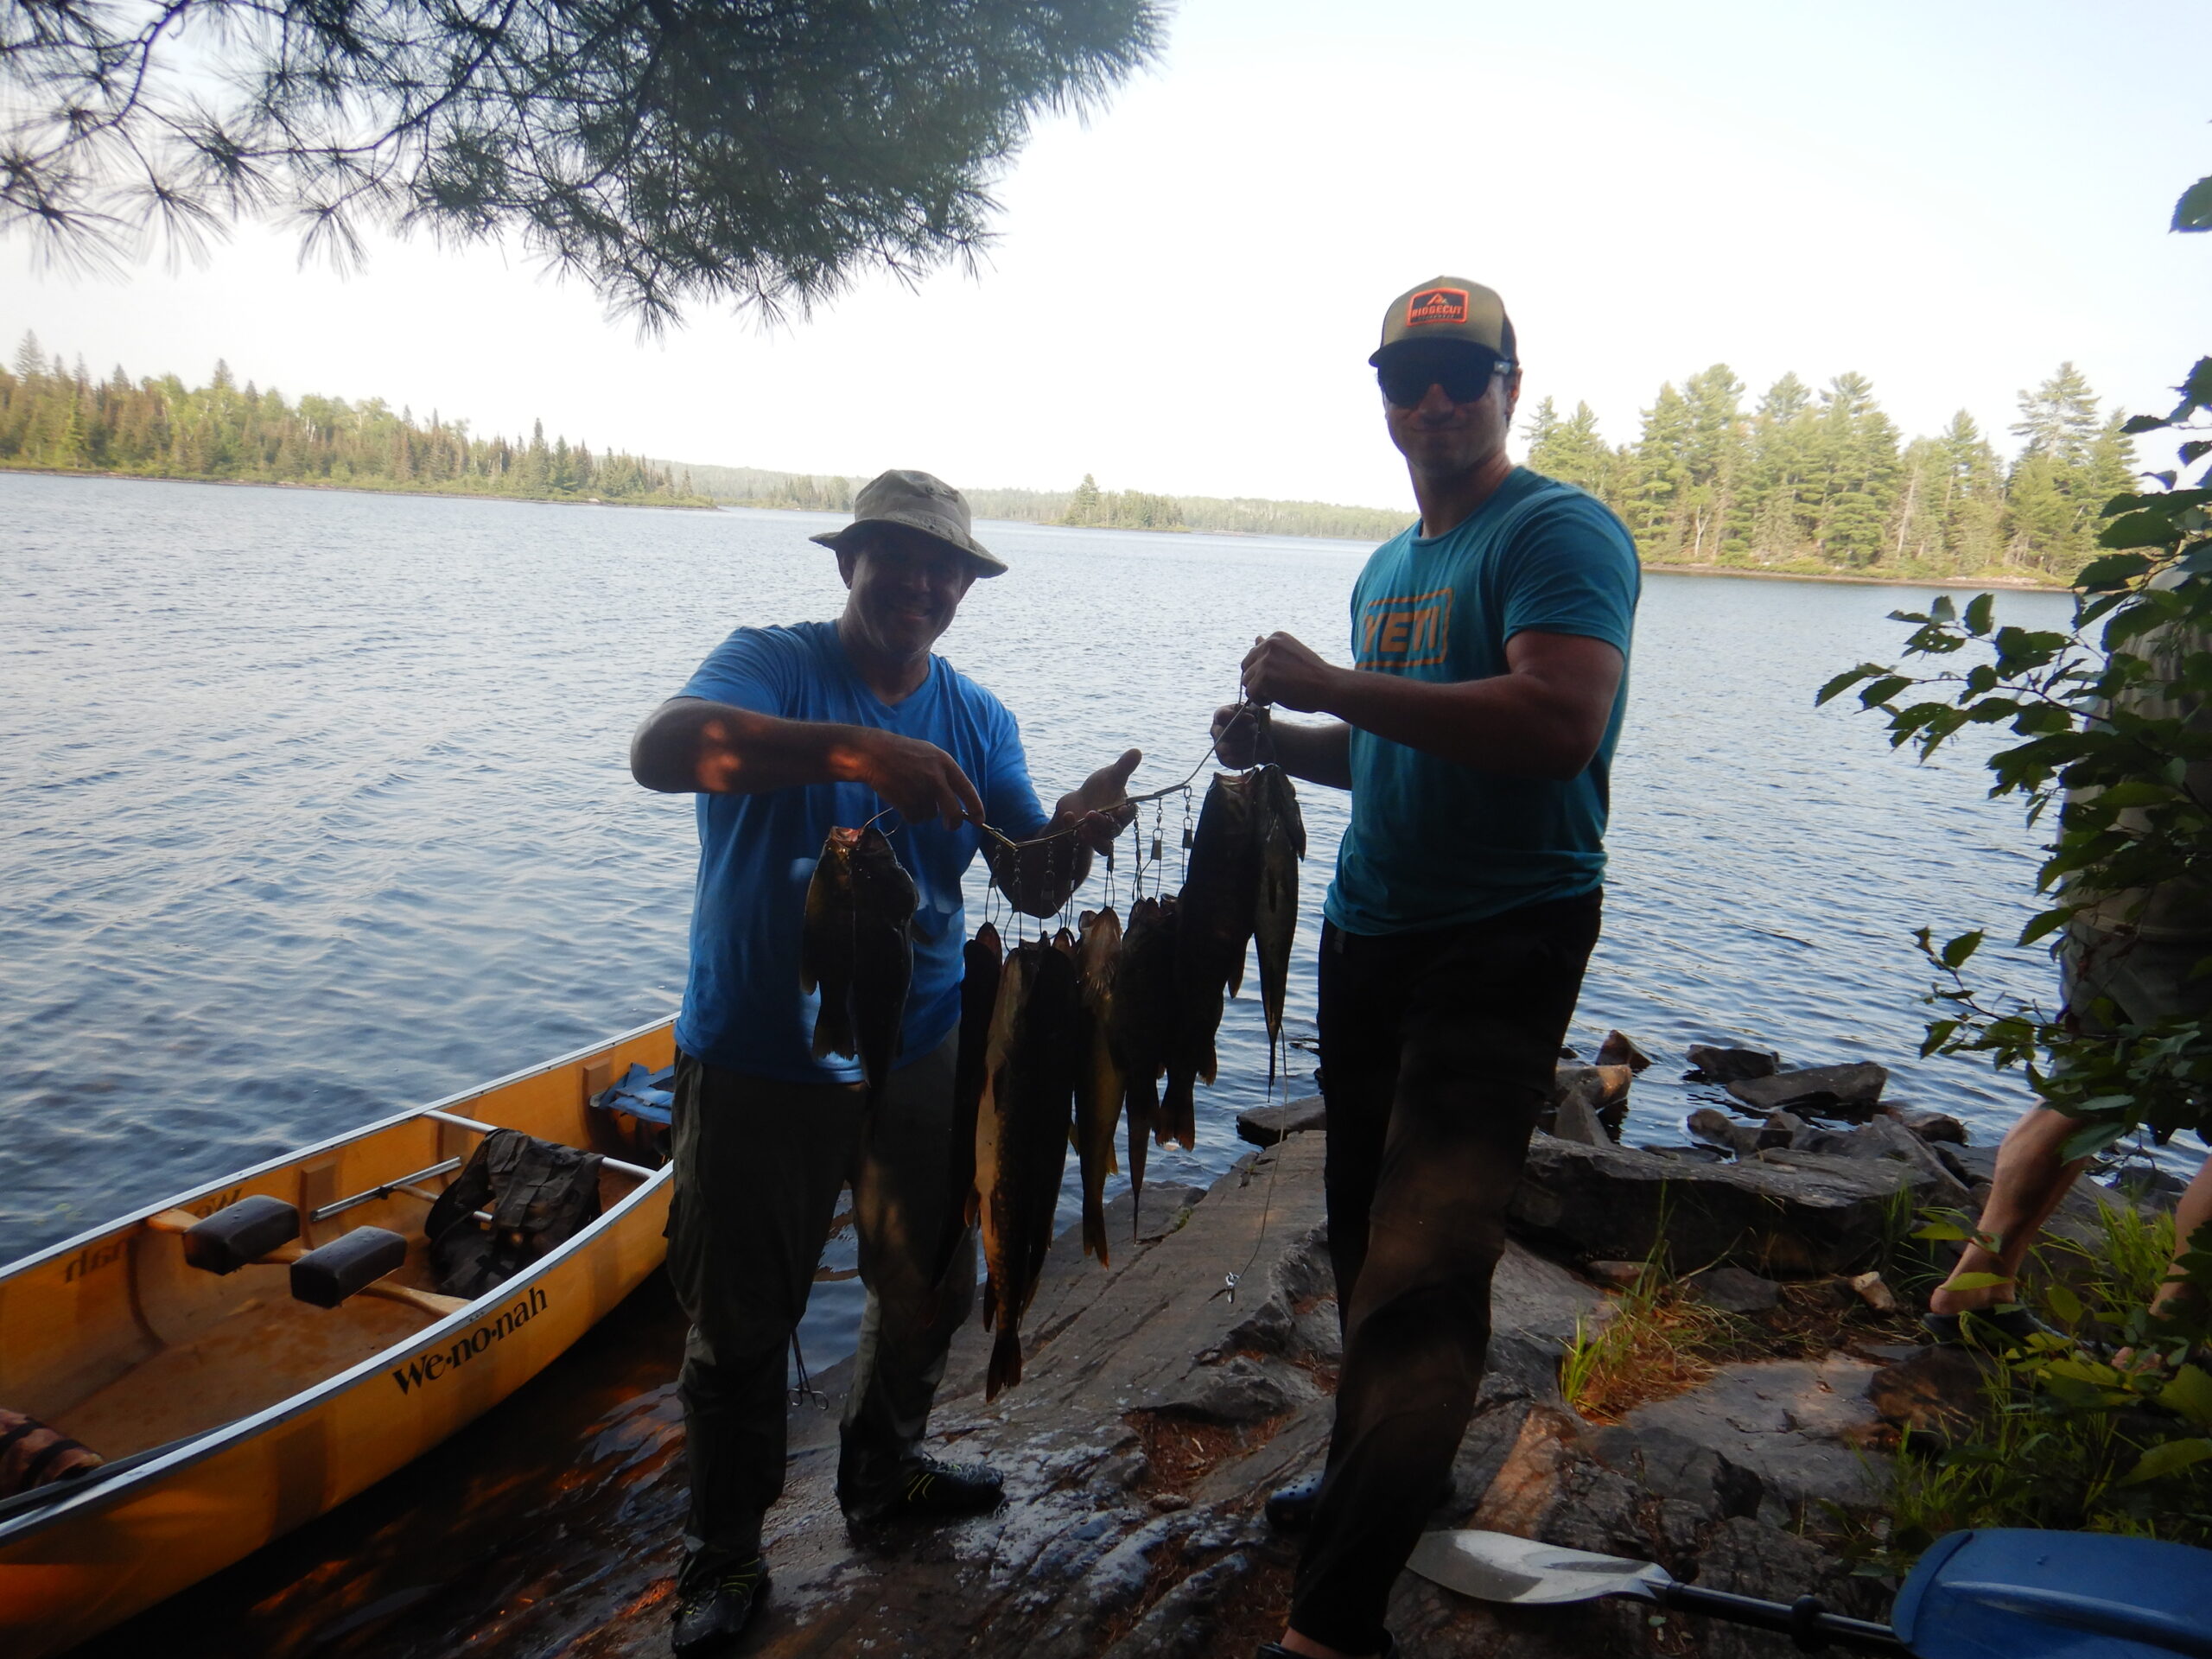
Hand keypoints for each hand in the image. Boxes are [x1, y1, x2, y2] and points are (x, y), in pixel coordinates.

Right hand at [846, 729, 985, 829]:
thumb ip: (945, 774)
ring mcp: (921, 791)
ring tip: (909, 793)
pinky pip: (914, 818)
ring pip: (930, 815)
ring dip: (922, 811)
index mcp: (945, 764)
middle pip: (954, 812)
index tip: (980, 821)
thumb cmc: (903, 753)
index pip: (967, 790)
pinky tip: (901, 800)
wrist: (874, 753)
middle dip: (954, 823)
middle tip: (951, 826)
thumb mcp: (930, 754)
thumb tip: (958, 800)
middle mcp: (936, 778)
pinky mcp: (906, 802)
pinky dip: (909, 815)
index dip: (976, 808)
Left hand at [1054, 748, 1140, 853]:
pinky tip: (1068, 816)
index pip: (1130, 814)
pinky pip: (1081, 841)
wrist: (1080, 800)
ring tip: (1082, 828)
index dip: (1126, 814)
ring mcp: (1099, 836)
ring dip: (1093, 838)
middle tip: (1091, 814)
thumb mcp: (1111, 775)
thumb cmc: (1101, 788)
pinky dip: (1072, 829)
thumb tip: (1137, 751)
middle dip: (1102, 824)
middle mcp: (1114, 826)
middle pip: (1113, 830)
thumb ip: (1124, 767)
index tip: (1120, 809)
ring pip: (1103, 846)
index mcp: (1124, 810)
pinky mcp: (1084, 840)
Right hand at [1212, 702, 1260, 767]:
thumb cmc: (1254, 722)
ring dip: (1249, 744)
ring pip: (1232, 748)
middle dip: (1247, 731)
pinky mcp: (1224, 761)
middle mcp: (1215, 731)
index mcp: (1220, 715)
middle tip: (1256, 730)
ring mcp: (1218, 747)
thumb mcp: (1254, 712)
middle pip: (1228, 732)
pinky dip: (1248, 756)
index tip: (1252, 719)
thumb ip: (1251, 710)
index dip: (1238, 717)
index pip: (1222, 716)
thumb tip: (1249, 716)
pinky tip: (1253, 750)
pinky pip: (1235, 761)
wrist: (1261, 739)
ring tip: (1255, 739)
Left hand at [1241, 632, 1340, 713]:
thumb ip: (1272, 650)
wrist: (1328, 686)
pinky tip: (1277, 699)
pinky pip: (1250, 694)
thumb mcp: (1292, 655)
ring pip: (1246, 682)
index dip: (1262, 671)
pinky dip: (1261, 700)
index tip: (1280, 677)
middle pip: (1246, 667)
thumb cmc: (1314, 674)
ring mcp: (1265, 661)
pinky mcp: (1264, 678)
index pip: (1253, 654)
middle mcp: (1268, 645)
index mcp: (1276, 637)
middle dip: (1256, 680)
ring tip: (1279, 693)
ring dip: (1259, 691)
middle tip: (1276, 687)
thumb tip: (1256, 638)